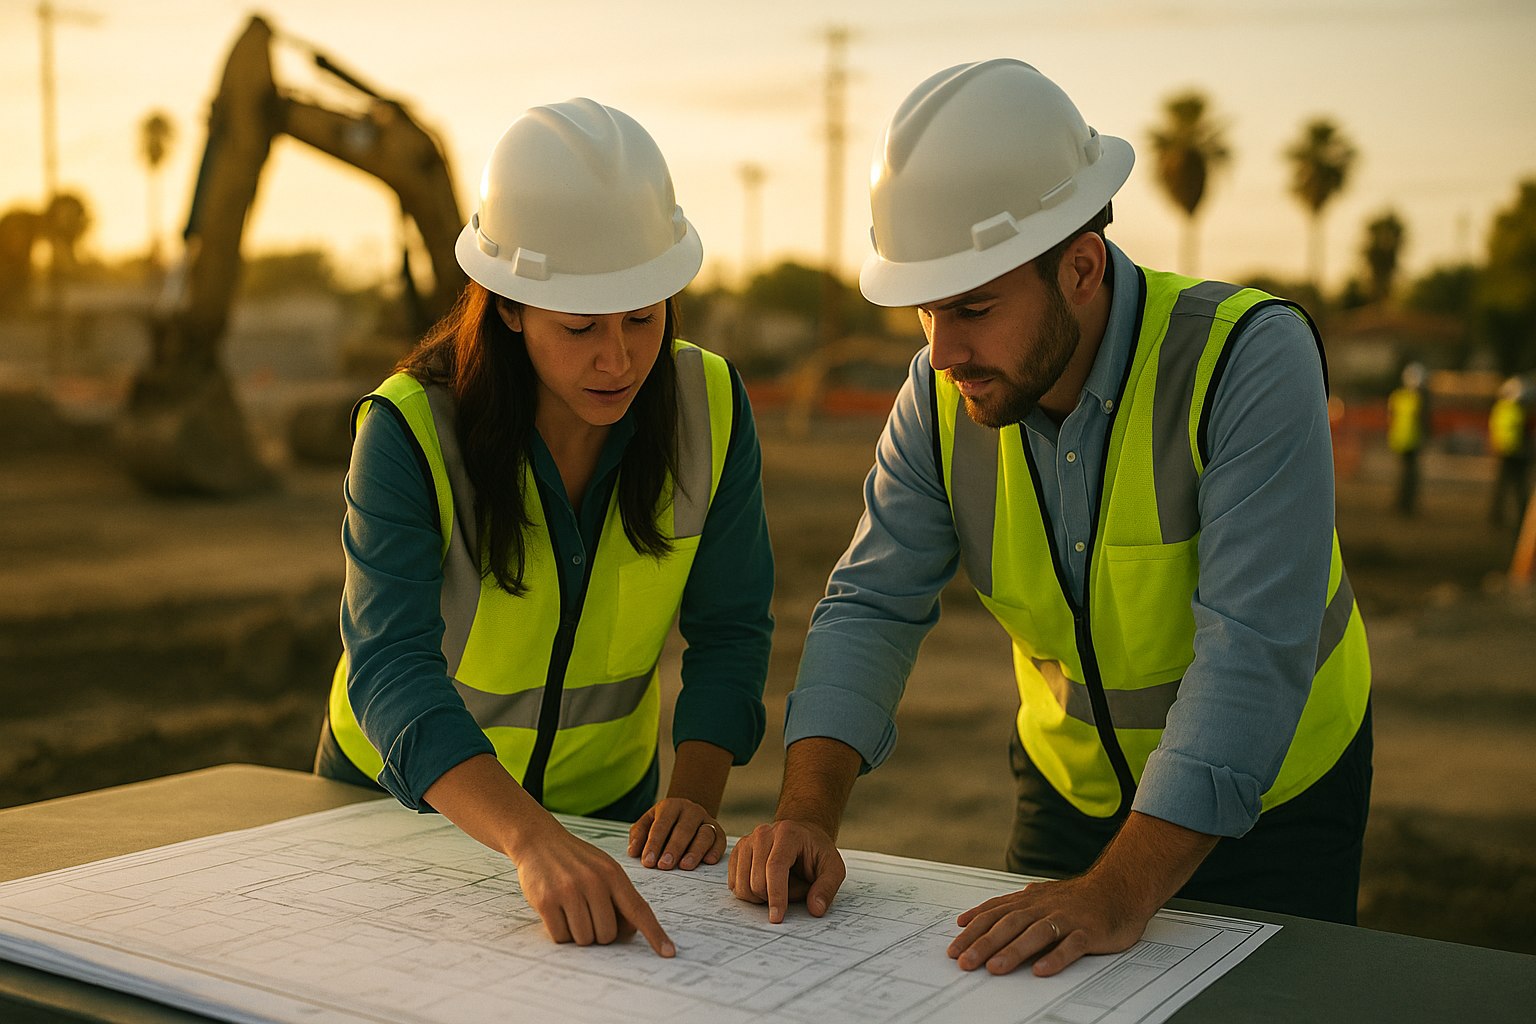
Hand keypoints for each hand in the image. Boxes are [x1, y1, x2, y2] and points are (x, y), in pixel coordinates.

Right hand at [514, 819, 675, 955]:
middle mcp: (594, 882)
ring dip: (578, 934)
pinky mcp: (547, 901)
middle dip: (599, 932)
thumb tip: (632, 931)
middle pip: (607, 934)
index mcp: (613, 874)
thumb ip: (620, 896)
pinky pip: (561, 937)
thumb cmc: (577, 860)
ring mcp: (569, 891)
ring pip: (584, 939)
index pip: (639, 910)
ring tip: (571, 912)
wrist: (540, 841)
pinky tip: (557, 913)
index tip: (668, 952)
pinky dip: (560, 933)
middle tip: (588, 914)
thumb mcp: (605, 868)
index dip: (655, 934)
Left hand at [627, 797, 725, 870]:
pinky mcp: (718, 832)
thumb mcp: (647, 823)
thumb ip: (638, 835)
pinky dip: (715, 851)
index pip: (661, 825)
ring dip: (695, 851)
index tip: (648, 862)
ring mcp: (706, 819)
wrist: (686, 813)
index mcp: (671, 806)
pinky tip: (707, 861)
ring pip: (704, 834)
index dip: (654, 844)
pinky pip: (720, 841)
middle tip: (664, 865)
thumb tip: (633, 851)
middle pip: (683, 829)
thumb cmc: (663, 823)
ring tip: (685, 866)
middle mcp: (691, 810)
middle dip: (673, 848)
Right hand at [727, 819, 845, 922]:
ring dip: (761, 897)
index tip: (777, 918)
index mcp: (788, 833)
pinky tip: (765, 883)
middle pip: (757, 880)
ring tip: (779, 885)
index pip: (775, 867)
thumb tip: (816, 909)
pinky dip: (749, 893)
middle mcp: (763, 833)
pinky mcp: (738, 852)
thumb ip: (826, 889)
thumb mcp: (833, 868)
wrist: (803, 837)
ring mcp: (747, 841)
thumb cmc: (817, 853)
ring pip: (742, 885)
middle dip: (773, 897)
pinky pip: (735, 884)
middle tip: (793, 889)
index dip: (776, 895)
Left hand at [949, 875, 1147, 977]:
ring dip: (1014, 951)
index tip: (954, 948)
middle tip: (964, 962)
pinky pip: (1071, 945)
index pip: (994, 914)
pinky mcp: (1089, 932)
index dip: (973, 931)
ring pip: (1036, 934)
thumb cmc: (1076, 898)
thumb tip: (974, 916)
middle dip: (984, 943)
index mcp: (1029, 901)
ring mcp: (1067, 919)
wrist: (1119, 888)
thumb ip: (1009, 907)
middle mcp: (1044, 908)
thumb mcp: (1039, 897)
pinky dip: (1056, 958)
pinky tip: (1042, 971)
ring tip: (994, 968)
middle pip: (1009, 924)